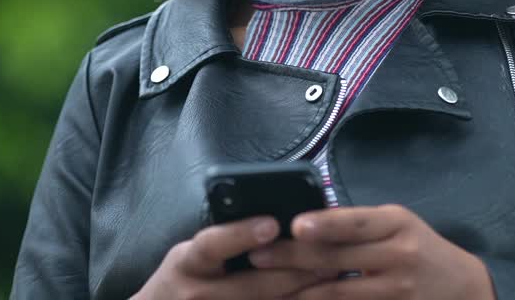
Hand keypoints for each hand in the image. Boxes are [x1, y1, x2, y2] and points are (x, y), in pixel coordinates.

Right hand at [132, 216, 333, 299]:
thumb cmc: (184, 279)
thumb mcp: (191, 255)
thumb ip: (224, 240)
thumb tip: (276, 222)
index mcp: (187, 262)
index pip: (212, 244)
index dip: (241, 234)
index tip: (272, 224)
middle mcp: (198, 294)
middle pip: (252, 284)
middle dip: (295, 270)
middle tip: (329, 256)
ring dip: (301, 293)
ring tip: (331, 277)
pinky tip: (311, 297)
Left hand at [247, 204, 495, 299]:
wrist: (461, 288)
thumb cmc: (419, 248)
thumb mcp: (398, 225)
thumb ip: (361, 225)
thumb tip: (306, 223)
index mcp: (396, 222)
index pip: (356, 221)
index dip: (325, 224)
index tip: (294, 226)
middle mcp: (398, 253)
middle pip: (338, 257)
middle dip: (292, 257)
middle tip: (257, 256)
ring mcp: (396, 288)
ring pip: (337, 291)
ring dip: (297, 289)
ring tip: (266, 286)